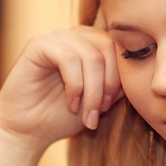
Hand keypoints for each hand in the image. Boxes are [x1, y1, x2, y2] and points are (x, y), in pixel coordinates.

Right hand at [0, 25, 121, 149]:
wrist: (28, 131)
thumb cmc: (63, 116)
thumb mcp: (101, 100)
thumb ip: (118, 83)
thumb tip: (137, 72)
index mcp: (92, 43)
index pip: (119, 48)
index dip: (119, 79)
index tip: (108, 108)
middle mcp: (75, 35)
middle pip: (108, 49)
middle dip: (107, 86)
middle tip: (99, 112)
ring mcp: (57, 37)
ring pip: (92, 57)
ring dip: (92, 92)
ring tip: (87, 114)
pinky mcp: (38, 44)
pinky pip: (69, 58)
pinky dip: (75, 86)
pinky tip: (70, 104)